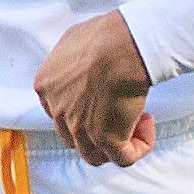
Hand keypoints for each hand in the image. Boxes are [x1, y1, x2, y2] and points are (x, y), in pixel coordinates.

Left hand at [33, 10, 157, 167]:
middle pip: (73, 136)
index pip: (57, 113)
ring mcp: (79, 128)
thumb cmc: (105, 35)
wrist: (123, 45)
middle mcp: (57, 111)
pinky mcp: (106, 139)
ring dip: (116, 143)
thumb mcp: (73, 39)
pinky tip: (147, 126)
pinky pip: (124, 158)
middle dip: (97, 128)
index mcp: (45, 86)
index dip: (80, 112)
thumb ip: (69, 55)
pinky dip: (139, 147)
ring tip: (136, 121)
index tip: (101, 99)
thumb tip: (77, 56)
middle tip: (120, 110)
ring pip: (94, 154)